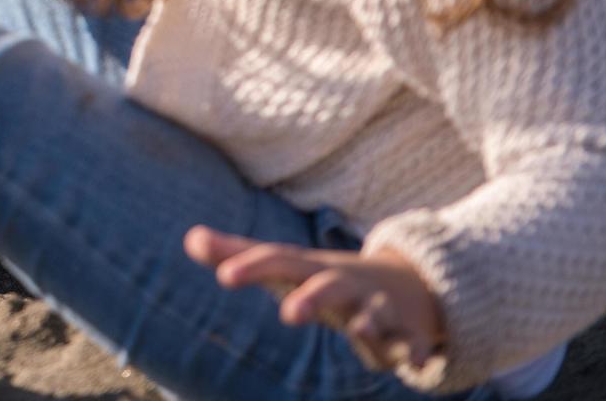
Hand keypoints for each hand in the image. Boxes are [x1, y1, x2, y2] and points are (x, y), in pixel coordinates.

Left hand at [183, 228, 442, 374]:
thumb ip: (239, 255)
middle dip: (311, 298)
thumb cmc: (326, 279)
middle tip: (288, 315)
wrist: (404, 286)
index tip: (223, 275)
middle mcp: (344, 285)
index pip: (278, 262)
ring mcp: (378, 307)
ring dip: (368, 321)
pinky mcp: (406, 333)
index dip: (252, 266)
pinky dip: (415, 352)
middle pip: (326, 286)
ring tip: (360, 330)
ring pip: (374, 313)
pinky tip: (412, 365)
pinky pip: (412, 343)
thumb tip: (190, 238)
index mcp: (310, 270)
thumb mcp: (287, 267)